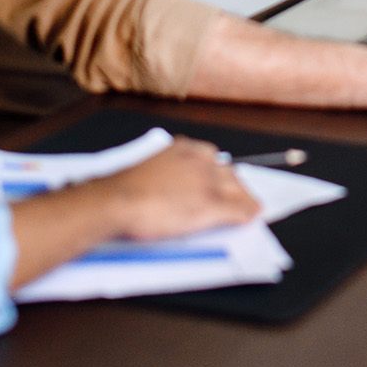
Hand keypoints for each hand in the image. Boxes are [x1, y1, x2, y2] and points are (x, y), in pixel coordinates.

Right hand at [97, 136, 262, 238]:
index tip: (223, 181)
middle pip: (228, 172)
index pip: (213, 159)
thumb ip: (167, 170)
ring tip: (249, 208)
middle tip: (238, 197)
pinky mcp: (211, 204)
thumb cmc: (122, 189)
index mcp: (184, 148)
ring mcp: (208, 182)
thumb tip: (173, 183)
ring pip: (237, 189)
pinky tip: (251, 218)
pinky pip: (237, 209)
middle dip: (235, 185)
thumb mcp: (149, 168)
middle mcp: (200, 160)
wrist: (116, 202)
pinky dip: (246, 214)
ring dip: (243, 200)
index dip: (219, 174)